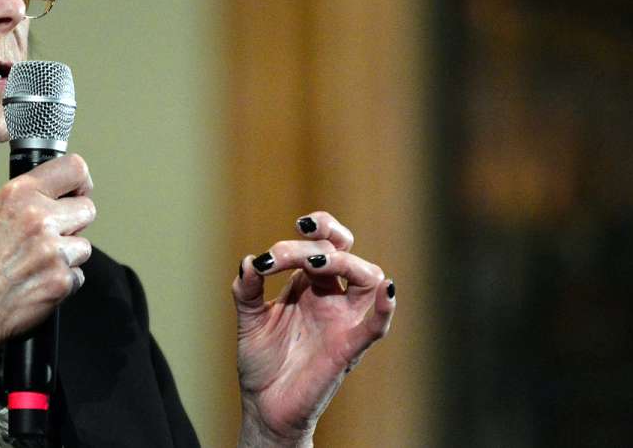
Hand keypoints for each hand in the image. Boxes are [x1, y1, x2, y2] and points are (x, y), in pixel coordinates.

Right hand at [0, 153, 95, 344]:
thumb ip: (25, 201)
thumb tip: (56, 198)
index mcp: (19, 193)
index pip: (75, 168)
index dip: (82, 183)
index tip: (78, 194)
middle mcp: (38, 217)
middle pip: (87, 210)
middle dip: (74, 224)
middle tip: (52, 238)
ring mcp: (53, 250)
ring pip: (84, 246)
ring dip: (67, 256)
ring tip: (36, 265)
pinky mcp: (61, 280)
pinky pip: (78, 276)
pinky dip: (63, 282)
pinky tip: (37, 284)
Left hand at [233, 212, 394, 446]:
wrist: (264, 407)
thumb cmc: (262, 362)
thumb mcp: (249, 319)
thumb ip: (246, 289)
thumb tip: (248, 261)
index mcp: (310, 285)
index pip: (324, 243)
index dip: (319, 227)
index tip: (297, 224)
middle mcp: (331, 297)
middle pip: (343, 253)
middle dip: (316, 243)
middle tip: (280, 254)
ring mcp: (342, 320)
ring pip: (367, 277)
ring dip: (344, 262)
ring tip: (314, 261)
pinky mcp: (348, 347)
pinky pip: (375, 325)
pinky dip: (384, 307)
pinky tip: (386, 290)